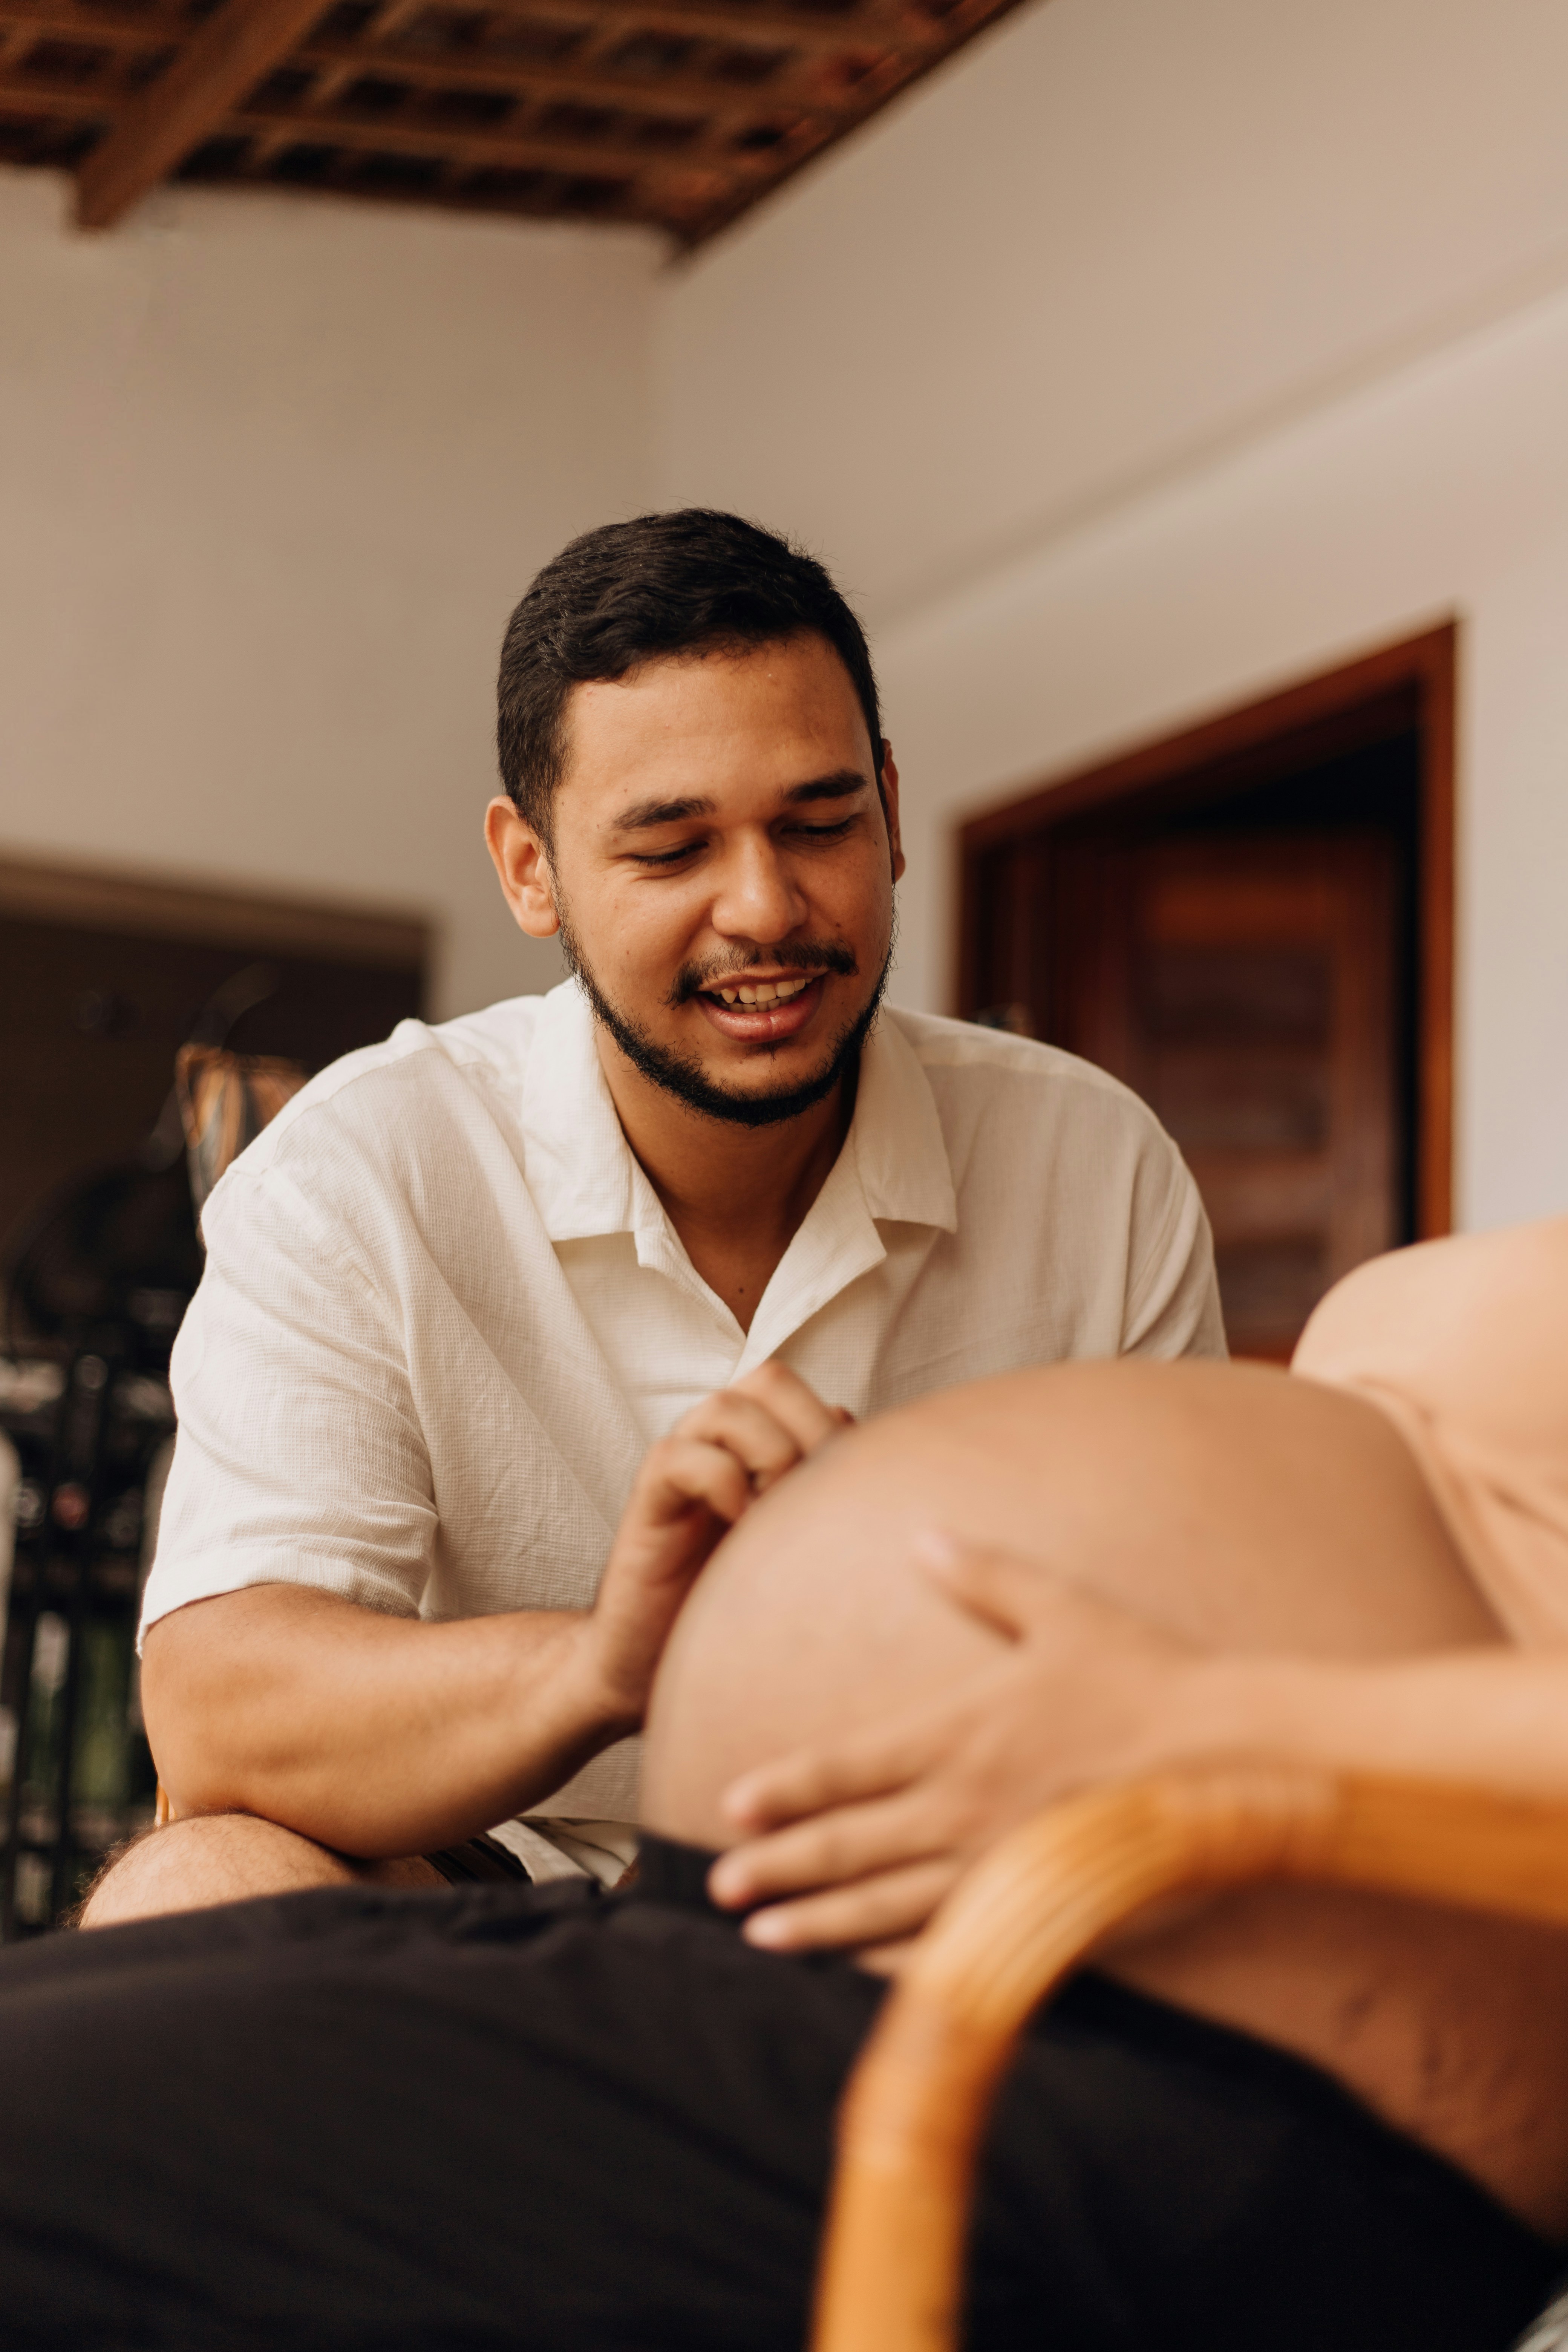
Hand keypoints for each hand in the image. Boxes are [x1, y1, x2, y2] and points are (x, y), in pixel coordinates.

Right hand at [584, 1361, 850, 1732]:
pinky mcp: (649, 1500)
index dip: (837, 1432)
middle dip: (807, 1429)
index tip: (845, 1499)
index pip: (811, 1393)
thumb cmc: (748, 1606)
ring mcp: (683, 1465)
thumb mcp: (807, 1548)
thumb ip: (832, 1499)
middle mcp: (722, 1443)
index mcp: (763, 1445)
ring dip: (767, 1453)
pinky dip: (720, 1482)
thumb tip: (879, 1464)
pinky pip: (679, 1456)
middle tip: (811, 1496)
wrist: (665, 1660)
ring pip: (725, 1405)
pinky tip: (738, 1527)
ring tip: (773, 1513)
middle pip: (770, 1379)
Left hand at [707, 1531, 1198, 1954]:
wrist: (1235, 1751)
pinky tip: (859, 1973)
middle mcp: (966, 1804)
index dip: (787, 1787)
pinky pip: (954, 1941)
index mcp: (962, 1731)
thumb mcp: (1061, 1609)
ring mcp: (999, 1863)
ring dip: (819, 1921)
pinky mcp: (1040, 1903)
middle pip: (850, 1843)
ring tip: (762, 1935)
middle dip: (779, 1865)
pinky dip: (897, 1961)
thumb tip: (923, 1535)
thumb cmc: (1148, 1674)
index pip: (848, 1766)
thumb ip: (983, 1575)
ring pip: (886, 1903)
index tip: (732, 1804)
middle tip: (719, 1885)